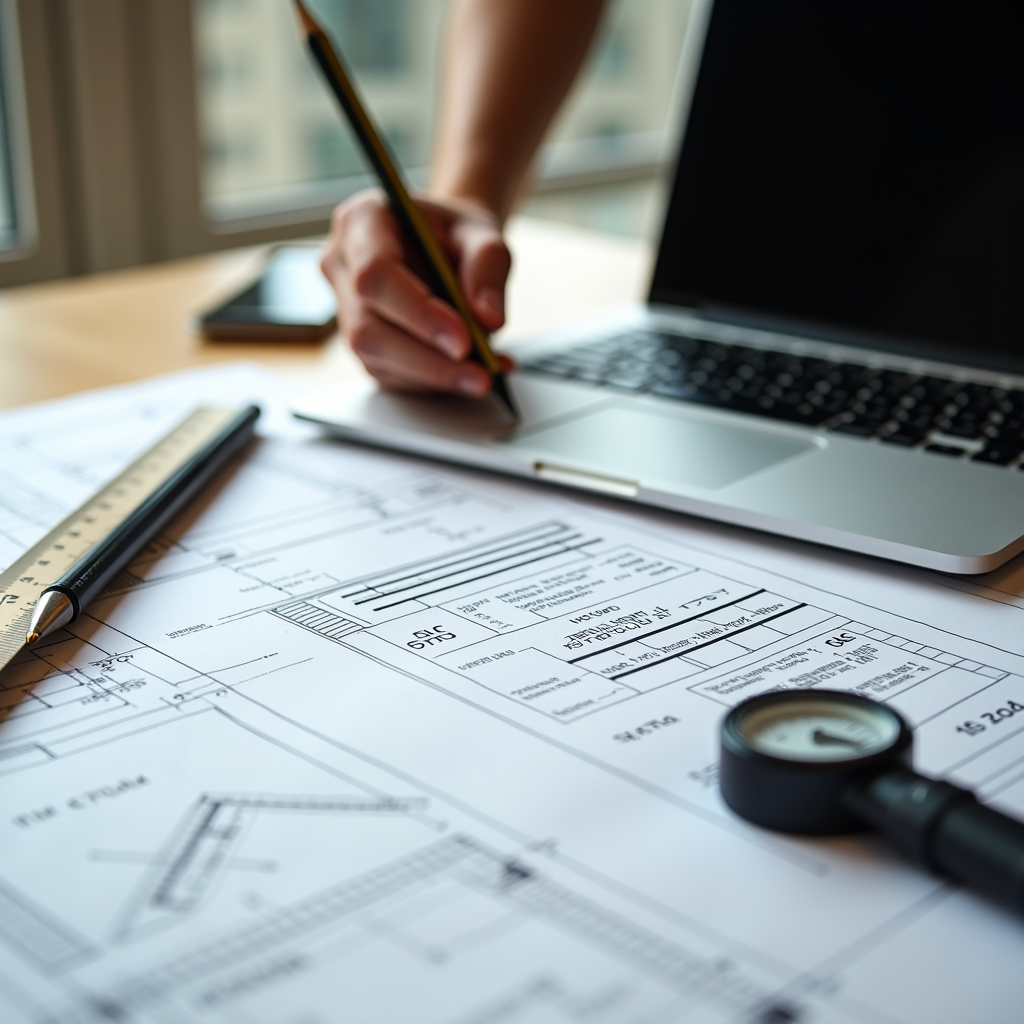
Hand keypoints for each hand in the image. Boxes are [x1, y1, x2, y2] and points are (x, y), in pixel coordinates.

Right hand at [321, 189, 513, 395]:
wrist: (445, 246)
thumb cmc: (456, 235)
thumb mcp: (483, 234)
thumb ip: (488, 268)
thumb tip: (488, 319)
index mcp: (362, 222)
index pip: (376, 275)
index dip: (417, 313)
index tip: (463, 340)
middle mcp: (342, 266)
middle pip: (367, 328)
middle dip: (428, 360)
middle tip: (480, 375)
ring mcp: (345, 309)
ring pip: (375, 358)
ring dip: (434, 376)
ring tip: (485, 375)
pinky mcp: (360, 343)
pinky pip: (389, 374)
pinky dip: (434, 381)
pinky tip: (469, 373)